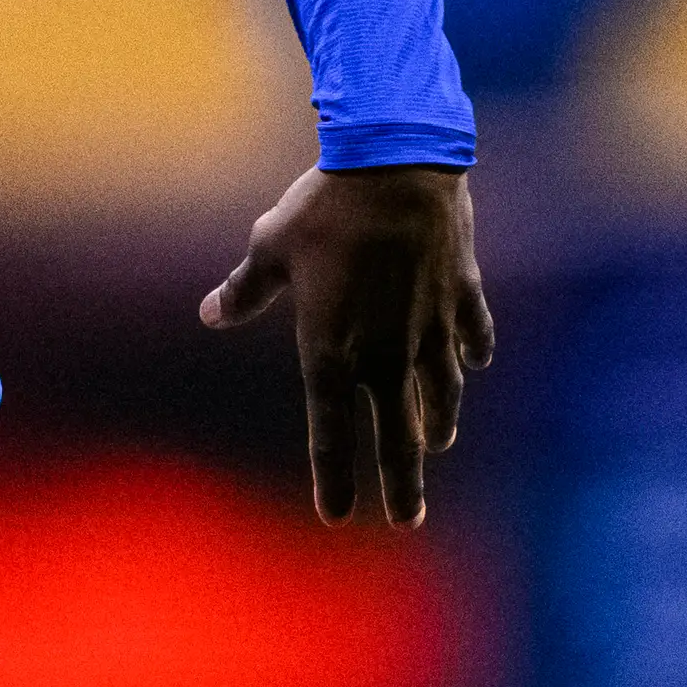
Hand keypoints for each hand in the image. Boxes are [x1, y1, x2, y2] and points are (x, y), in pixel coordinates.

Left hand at [198, 163, 493, 527]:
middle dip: (401, 483)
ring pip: (440, 392)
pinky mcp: (462, 294)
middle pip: (397, 435)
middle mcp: (385, 353)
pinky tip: (477, 363)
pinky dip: (473, 350)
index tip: (338, 515)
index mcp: (331, 350)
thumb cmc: (324, 207)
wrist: (397, 166)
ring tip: (438, 443)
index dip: (333, 476)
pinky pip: (471, 334)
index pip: (330, 432)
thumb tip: (210, 315)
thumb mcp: (271, 246)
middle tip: (406, 519)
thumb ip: (245, 290)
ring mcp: (430, 327)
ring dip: (438, 421)